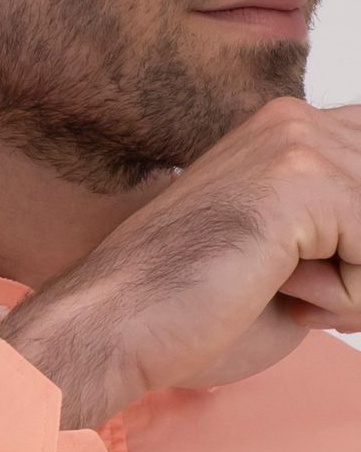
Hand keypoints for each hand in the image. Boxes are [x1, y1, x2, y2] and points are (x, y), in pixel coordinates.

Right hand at [0, 97, 360, 428]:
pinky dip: (347, 297)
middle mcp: (294, 122)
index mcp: (285, 133)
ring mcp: (293, 144)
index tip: (315, 286)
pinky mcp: (295, 181)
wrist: (114, 329)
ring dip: (356, 286)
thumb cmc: (188, 315)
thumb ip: (348, 241)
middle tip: (306, 299)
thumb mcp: (296, 267)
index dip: (357, 246)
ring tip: (291, 297)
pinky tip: (281, 294)